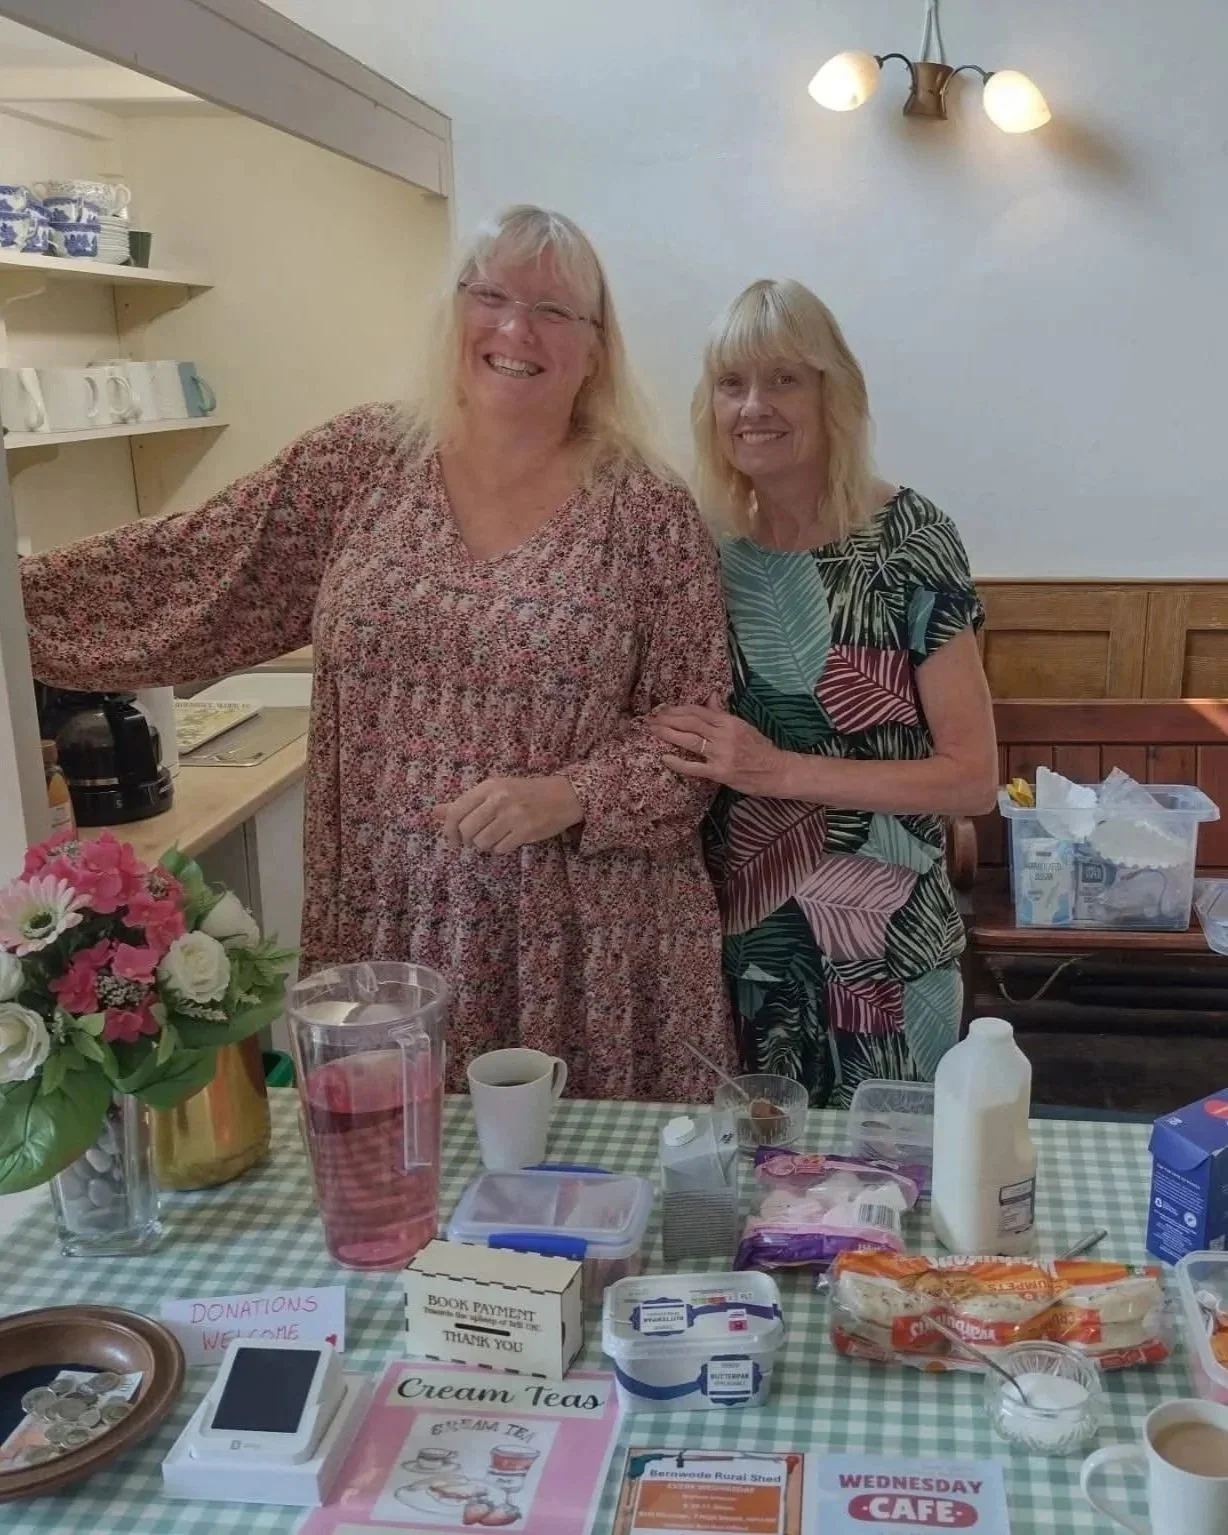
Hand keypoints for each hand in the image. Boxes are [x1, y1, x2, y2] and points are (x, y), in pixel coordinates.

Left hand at [432, 775, 582, 852]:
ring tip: (494, 838)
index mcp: (488, 786)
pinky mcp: (526, 831)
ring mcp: (513, 816)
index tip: (453, 839)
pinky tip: (508, 840)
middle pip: (467, 830)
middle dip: (468, 840)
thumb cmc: (524, 793)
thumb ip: (464, 802)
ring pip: (482, 842)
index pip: (456, 811)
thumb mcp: (493, 791)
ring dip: (484, 845)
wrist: (562, 795)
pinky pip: (500, 849)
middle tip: (475, 839)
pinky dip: (500, 849)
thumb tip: (434, 813)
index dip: (449, 829)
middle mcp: (499, 800)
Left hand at [647, 694, 789, 795]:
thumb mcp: (743, 726)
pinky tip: (665, 758)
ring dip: (669, 734)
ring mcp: (721, 753)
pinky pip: (695, 766)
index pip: (698, 711)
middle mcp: (724, 734)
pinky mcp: (720, 772)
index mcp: (729, 721)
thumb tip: (710, 696)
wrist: (777, 771)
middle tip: (651, 719)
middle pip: (690, 722)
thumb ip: (723, 713)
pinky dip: (679, 762)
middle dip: (668, 719)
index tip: (663, 710)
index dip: (678, 709)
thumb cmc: (760, 748)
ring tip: (653, 731)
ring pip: (690, 740)